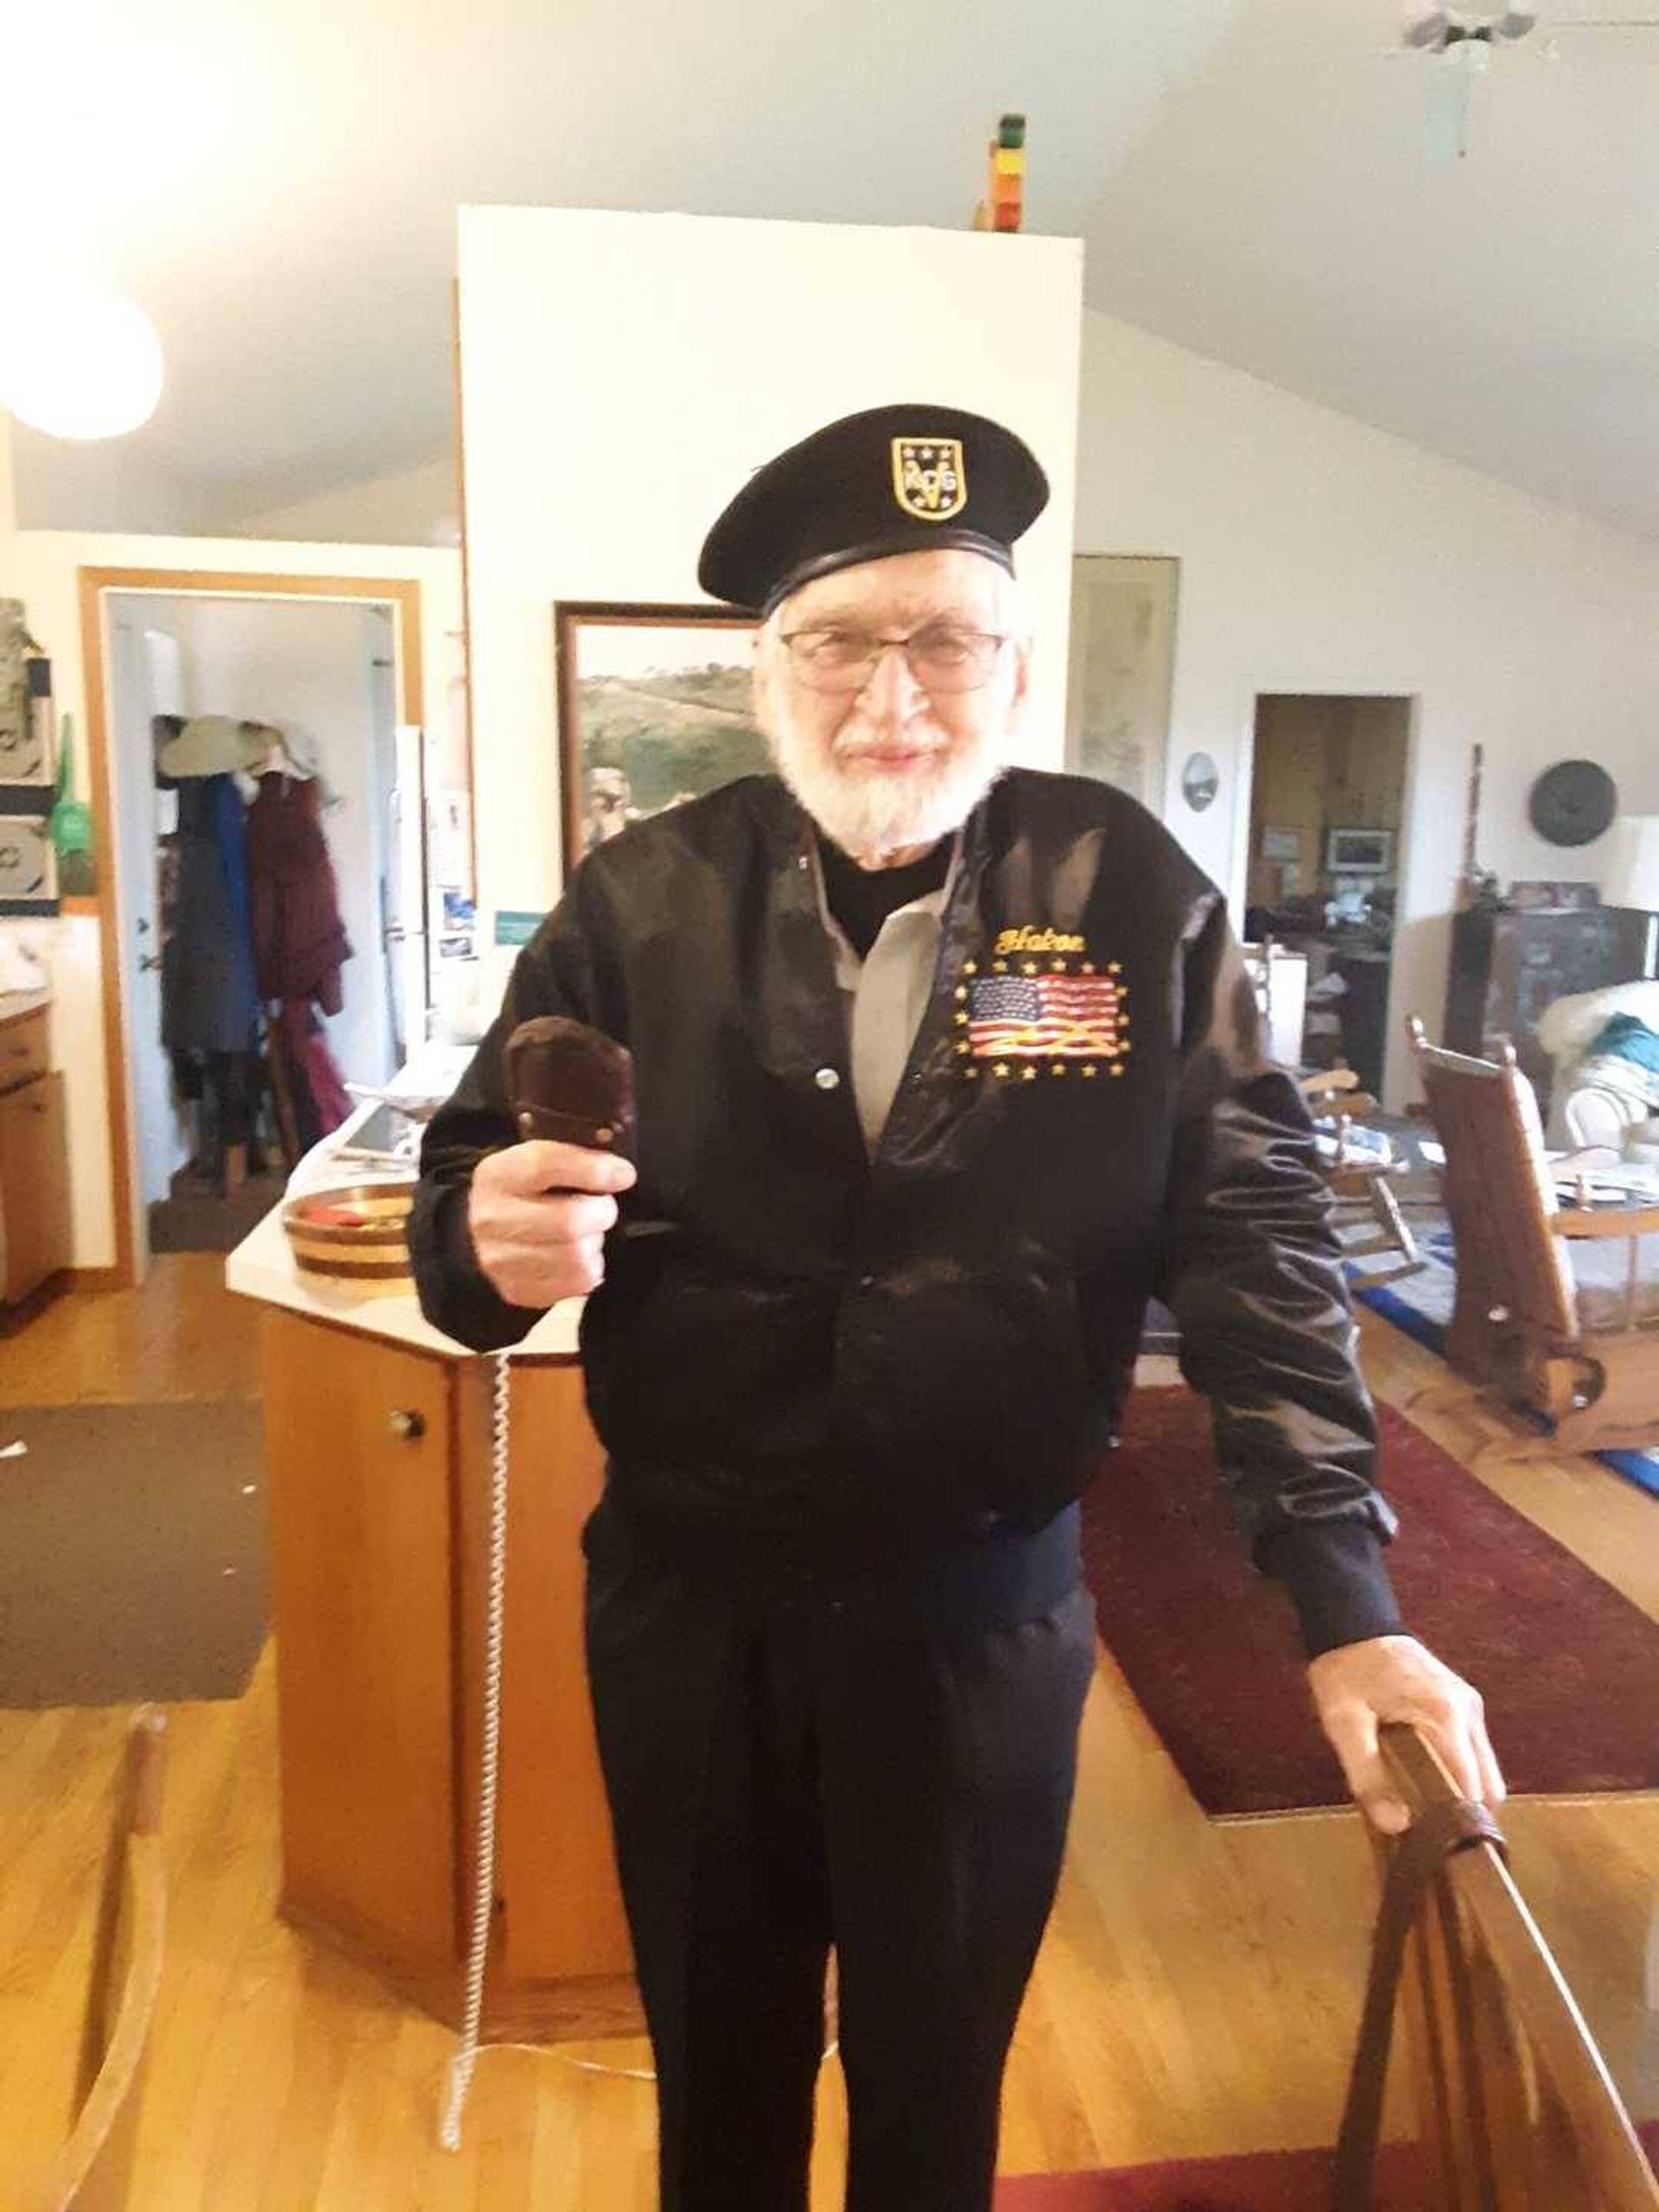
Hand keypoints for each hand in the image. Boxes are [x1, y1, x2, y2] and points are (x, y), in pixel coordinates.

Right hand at [468, 1140, 635, 1308]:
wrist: (481, 1234)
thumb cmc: (523, 1192)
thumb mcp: (534, 1161)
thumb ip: (572, 1157)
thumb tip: (618, 1170)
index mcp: (497, 1175)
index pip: (546, 1165)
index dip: (594, 1169)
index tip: (624, 1174)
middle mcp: (492, 1219)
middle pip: (569, 1220)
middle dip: (602, 1212)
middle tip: (603, 1208)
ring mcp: (501, 1260)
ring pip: (577, 1256)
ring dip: (595, 1242)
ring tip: (587, 1232)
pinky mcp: (518, 1290)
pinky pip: (578, 1282)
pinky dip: (590, 1267)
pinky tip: (578, 1254)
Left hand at [1307, 1633, 1504, 1835]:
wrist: (1352, 1621)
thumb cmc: (1346, 1671)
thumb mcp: (1343, 1723)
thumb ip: (1367, 1774)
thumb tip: (1397, 1825)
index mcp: (1446, 1717)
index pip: (1473, 1789)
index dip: (1460, 1824)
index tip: (1439, 1848)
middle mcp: (1468, 1712)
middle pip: (1488, 1784)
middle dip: (1465, 1815)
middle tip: (1430, 1836)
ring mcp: (1470, 1707)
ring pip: (1485, 1770)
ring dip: (1462, 1795)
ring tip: (1425, 1814)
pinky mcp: (1462, 1704)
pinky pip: (1472, 1752)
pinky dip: (1459, 1773)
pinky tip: (1427, 1784)